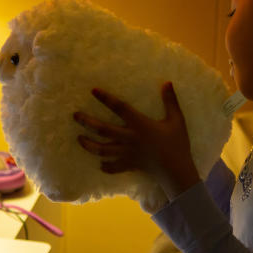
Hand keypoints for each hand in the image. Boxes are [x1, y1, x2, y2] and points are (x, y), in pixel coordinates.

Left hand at [74, 82, 200, 200]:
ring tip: (79, 139)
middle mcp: (129, 138)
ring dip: (88, 145)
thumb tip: (167, 82)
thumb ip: (170, 101)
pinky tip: (100, 163)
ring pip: (102, 150)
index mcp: (140, 125)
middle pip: (103, 130)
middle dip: (87, 122)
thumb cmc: (178, 144)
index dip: (105, 98)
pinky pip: (112, 167)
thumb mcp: (177, 120)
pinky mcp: (129, 165)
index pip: (119, 108)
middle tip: (75, 116)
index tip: (93, 90)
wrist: (176, 171)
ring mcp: (127, 153)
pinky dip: (105, 166)